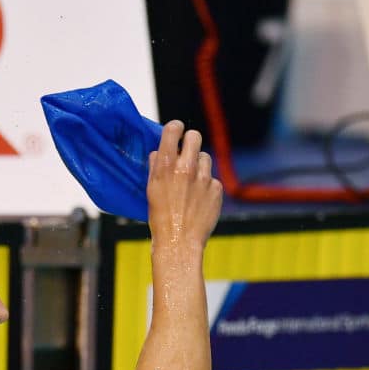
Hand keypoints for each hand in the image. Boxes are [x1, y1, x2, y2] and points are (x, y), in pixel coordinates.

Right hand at [146, 121, 221, 247]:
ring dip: (198, 165)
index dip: (174, 128)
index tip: (175, 131)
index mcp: (166, 166)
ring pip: (205, 158)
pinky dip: (206, 186)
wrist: (179, 241)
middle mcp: (186, 168)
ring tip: (191, 181)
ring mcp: (203, 178)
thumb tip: (159, 152)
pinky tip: (198, 199)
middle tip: (187, 150)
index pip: (173, 130)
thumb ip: (156, 168)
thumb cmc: (159, 218)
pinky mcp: (216, 189)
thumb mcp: (151, 190)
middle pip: (194, 137)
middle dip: (190, 140)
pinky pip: (212, 179)